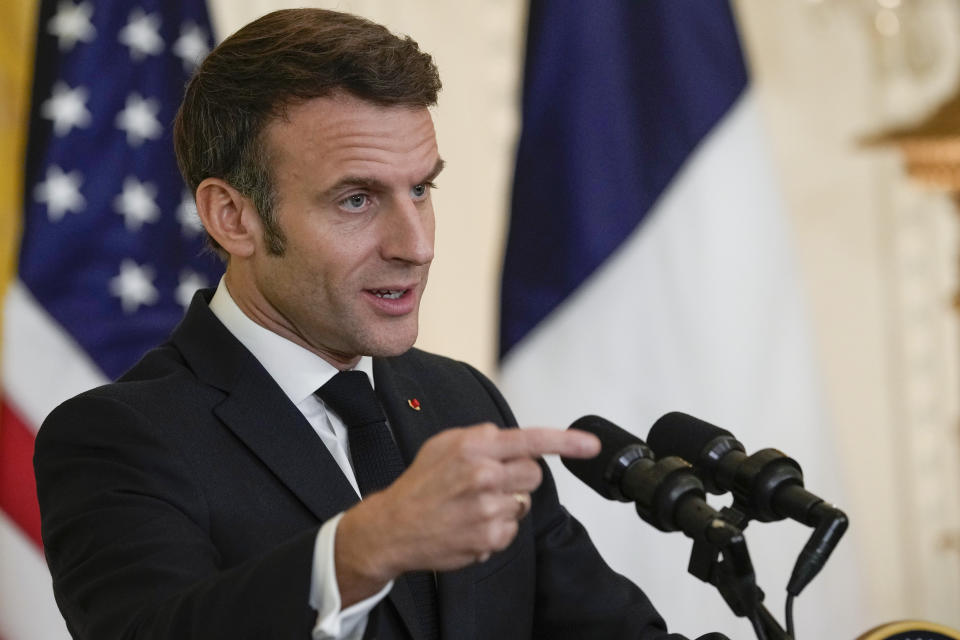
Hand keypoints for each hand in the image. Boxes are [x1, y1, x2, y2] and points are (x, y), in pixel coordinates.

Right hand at [334, 423, 598, 604]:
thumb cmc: (420, 484)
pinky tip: (470, 524)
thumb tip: (510, 437)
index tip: (591, 445)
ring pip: (523, 502)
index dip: (567, 441)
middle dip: (518, 477)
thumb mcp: (443, 444)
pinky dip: (496, 528)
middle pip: (534, 473)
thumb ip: (480, 436)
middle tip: (488, 483)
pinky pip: (512, 529)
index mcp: (473, 447)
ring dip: (505, 504)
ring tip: (472, 506)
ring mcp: (488, 509)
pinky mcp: (489, 538)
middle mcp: (484, 476)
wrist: (393, 526)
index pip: (530, 440)